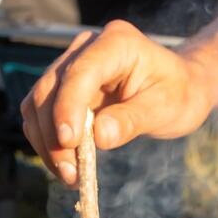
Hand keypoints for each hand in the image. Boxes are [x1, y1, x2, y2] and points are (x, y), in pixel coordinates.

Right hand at [21, 20, 213, 184]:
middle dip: (54, 133)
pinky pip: (42, 114)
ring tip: (70, 175)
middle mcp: (87, 47)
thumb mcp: (165, 108)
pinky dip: (48, 141)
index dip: (68, 106)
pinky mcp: (63, 87)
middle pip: (51, 88)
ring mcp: (71, 65)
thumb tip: (98, 137)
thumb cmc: (178, 94)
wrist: (180, 88)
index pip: (80, 72)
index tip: (69, 142)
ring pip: (38, 103)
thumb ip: (132, 120)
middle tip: (71, 173)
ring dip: (46, 142)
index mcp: (117, 42)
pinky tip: (66, 165)